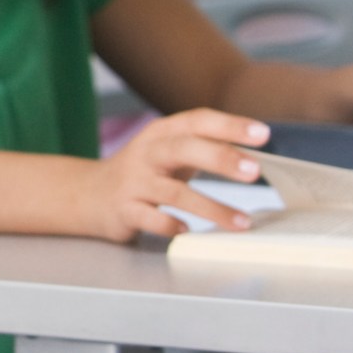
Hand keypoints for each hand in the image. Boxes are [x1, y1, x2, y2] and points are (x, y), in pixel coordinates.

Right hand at [82, 109, 269, 241]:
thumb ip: (205, 147)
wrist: (89, 194)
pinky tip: (188, 231)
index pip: (197, 121)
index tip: (263, 134)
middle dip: (220, 158)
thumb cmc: (145, 171)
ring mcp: (134, 182)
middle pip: (183, 149)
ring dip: (211, 208)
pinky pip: (148, 218)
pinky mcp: (124, 209)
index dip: (229, 125)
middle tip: (254, 171)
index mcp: (162, 133)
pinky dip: (169, 225)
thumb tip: (255, 153)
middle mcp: (147, 153)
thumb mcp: (170, 151)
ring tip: (242, 222)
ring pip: (173, 192)